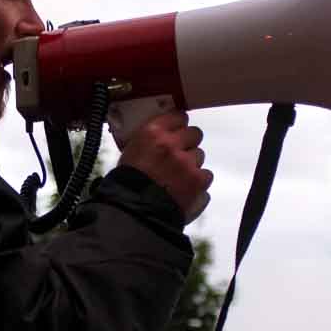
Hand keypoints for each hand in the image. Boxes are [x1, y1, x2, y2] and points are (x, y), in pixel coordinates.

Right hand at [117, 108, 210, 223]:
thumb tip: (160, 135)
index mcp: (152, 133)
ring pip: (199, 156)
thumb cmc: (126, 185)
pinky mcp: (199, 181)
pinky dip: (197, 183)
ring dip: (191, 164)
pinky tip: (184, 190)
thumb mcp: (129, 153)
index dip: (178, 125)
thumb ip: (148, 140)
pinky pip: (205, 176)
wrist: (134, 213)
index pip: (178, 116)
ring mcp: (188, 163)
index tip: (176, 131)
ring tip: (176, 178)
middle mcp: (173, 144)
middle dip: (187, 143)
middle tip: (177, 156)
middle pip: (194, 134)